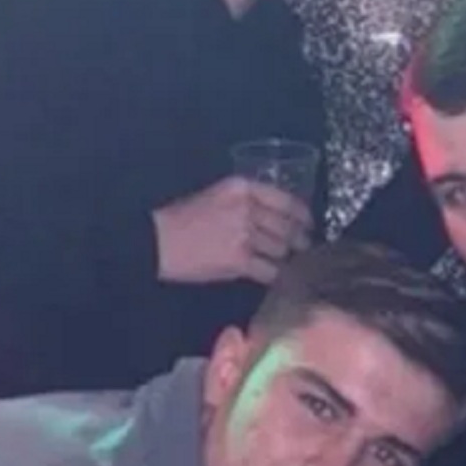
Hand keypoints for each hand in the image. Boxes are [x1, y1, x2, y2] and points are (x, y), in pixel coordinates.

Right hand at [153, 177, 312, 284]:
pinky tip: (276, 278)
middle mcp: (247, 209)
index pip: (285, 200)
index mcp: (242, 188)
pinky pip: (270, 271)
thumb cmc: (182, 220)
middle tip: (302, 248)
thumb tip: (277, 218)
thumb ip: (246, 203)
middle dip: (299, 240)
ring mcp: (244, 235)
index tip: (308, 224)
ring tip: (287, 264)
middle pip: (288, 227)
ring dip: (286, 259)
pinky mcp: (239, 261)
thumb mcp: (216, 197)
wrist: (157, 242)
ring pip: (282, 250)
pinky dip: (276, 276)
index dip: (303, 215)